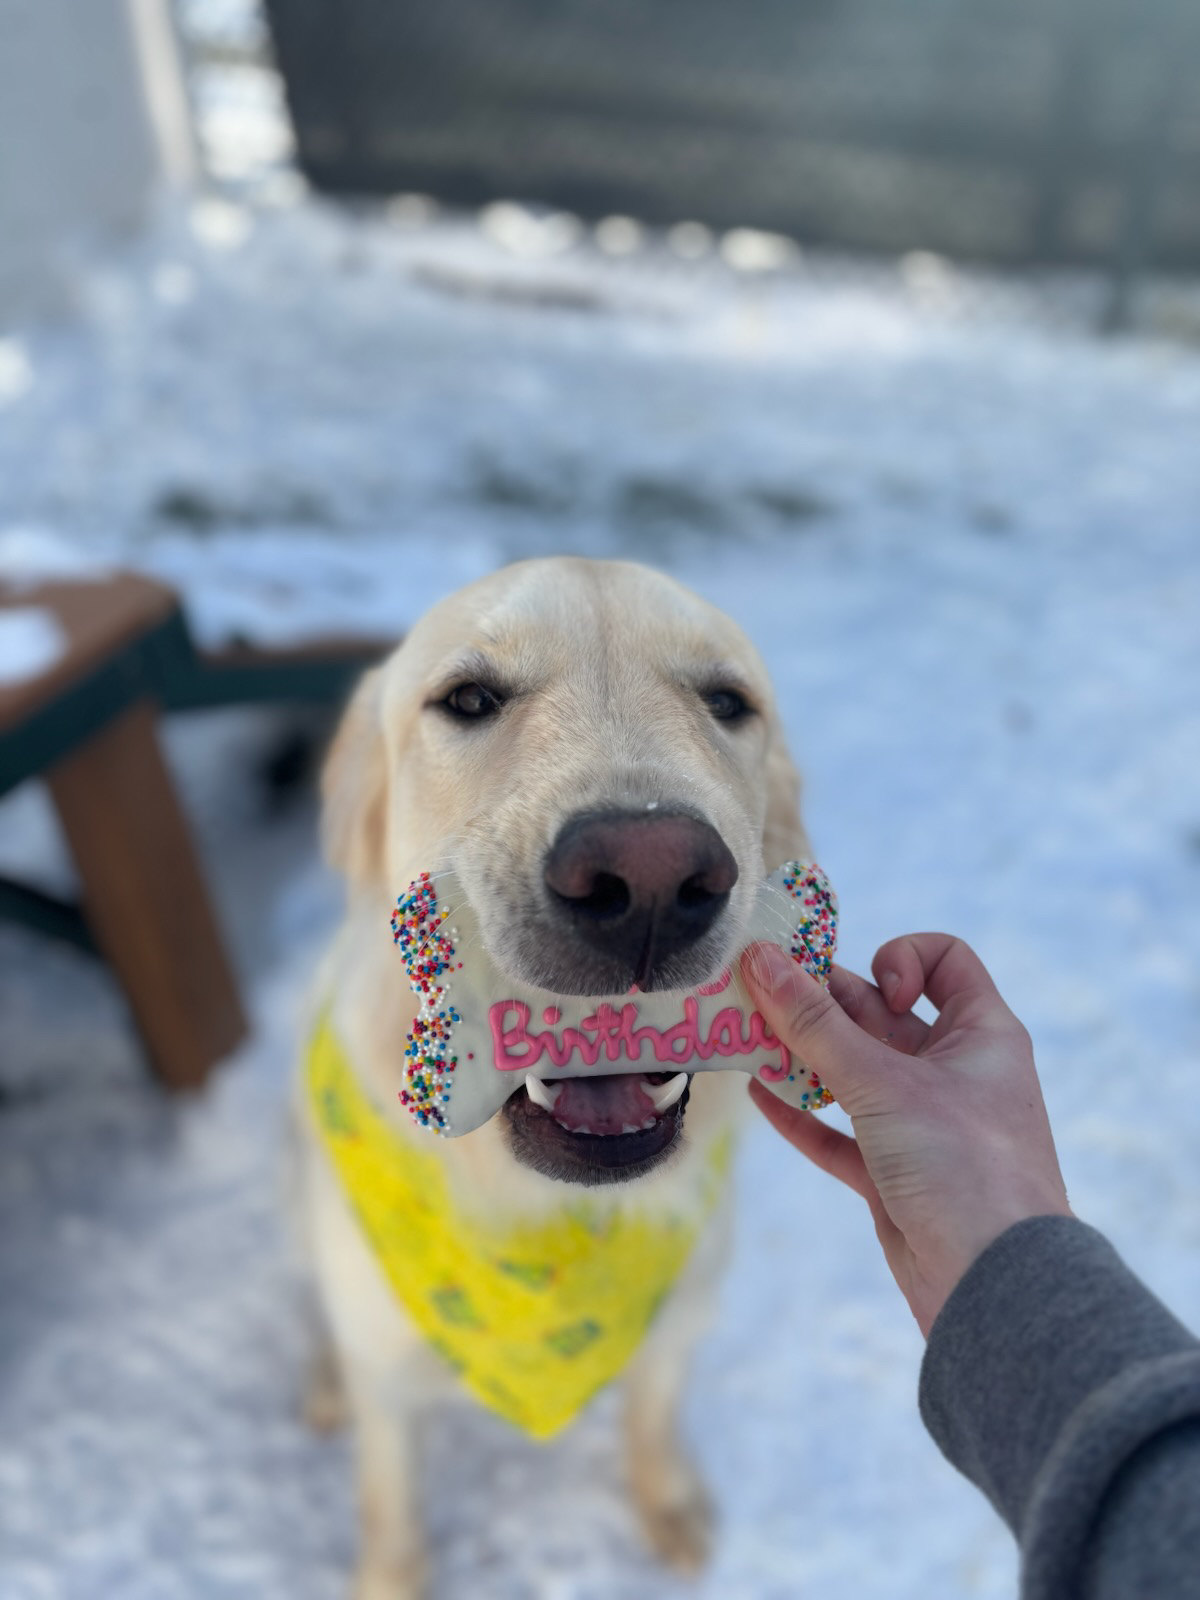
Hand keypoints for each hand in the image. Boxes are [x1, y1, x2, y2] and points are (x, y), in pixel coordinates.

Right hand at [741, 934, 1070, 1334]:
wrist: (995, 1286)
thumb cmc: (961, 1164)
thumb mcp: (884, 1083)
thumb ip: (816, 1024)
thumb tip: (761, 959)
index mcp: (981, 1035)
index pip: (945, 961)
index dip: (901, 959)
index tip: (869, 986)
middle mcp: (956, 1072)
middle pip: (881, 1016)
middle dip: (822, 1003)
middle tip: (760, 993)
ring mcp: (924, 1126)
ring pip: (855, 1075)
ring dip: (802, 1055)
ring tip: (746, 1038)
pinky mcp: (895, 1176)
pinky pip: (841, 1133)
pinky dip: (802, 1114)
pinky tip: (757, 1095)